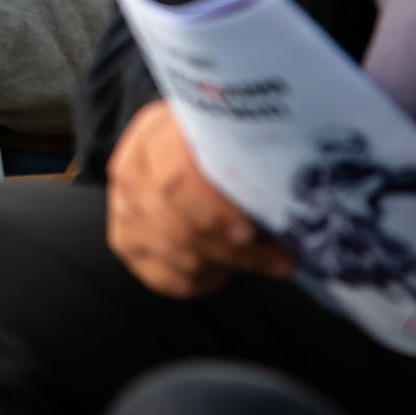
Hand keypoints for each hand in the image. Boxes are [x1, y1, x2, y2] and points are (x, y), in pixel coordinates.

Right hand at [106, 101, 294, 297]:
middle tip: (279, 258)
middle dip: (235, 250)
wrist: (181, 152)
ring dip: (227, 264)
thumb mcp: (230, 134)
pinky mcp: (126, 242)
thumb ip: (247, 155)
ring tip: (264, 258)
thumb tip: (292, 198)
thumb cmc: (218, 146)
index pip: (174, 180)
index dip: (212, 213)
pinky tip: (224, 267)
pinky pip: (167, 278)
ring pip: (176, 256)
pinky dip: (203, 280)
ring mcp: (124, 209)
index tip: (250, 232)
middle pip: (178, 227)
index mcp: (155, 134)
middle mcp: (131, 171)